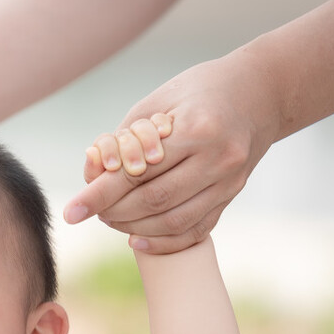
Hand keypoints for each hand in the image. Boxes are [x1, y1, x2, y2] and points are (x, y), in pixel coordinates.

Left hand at [65, 53, 280, 252]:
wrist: (262, 92)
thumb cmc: (199, 92)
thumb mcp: (157, 102)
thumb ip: (124, 140)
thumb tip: (93, 178)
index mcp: (196, 128)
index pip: (135, 171)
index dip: (99, 194)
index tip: (71, 212)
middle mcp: (218, 158)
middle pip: (154, 200)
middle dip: (114, 212)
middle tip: (91, 212)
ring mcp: (230, 181)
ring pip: (174, 221)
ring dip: (134, 228)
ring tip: (111, 220)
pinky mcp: (233, 194)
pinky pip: (196, 229)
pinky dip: (164, 242)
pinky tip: (138, 240)